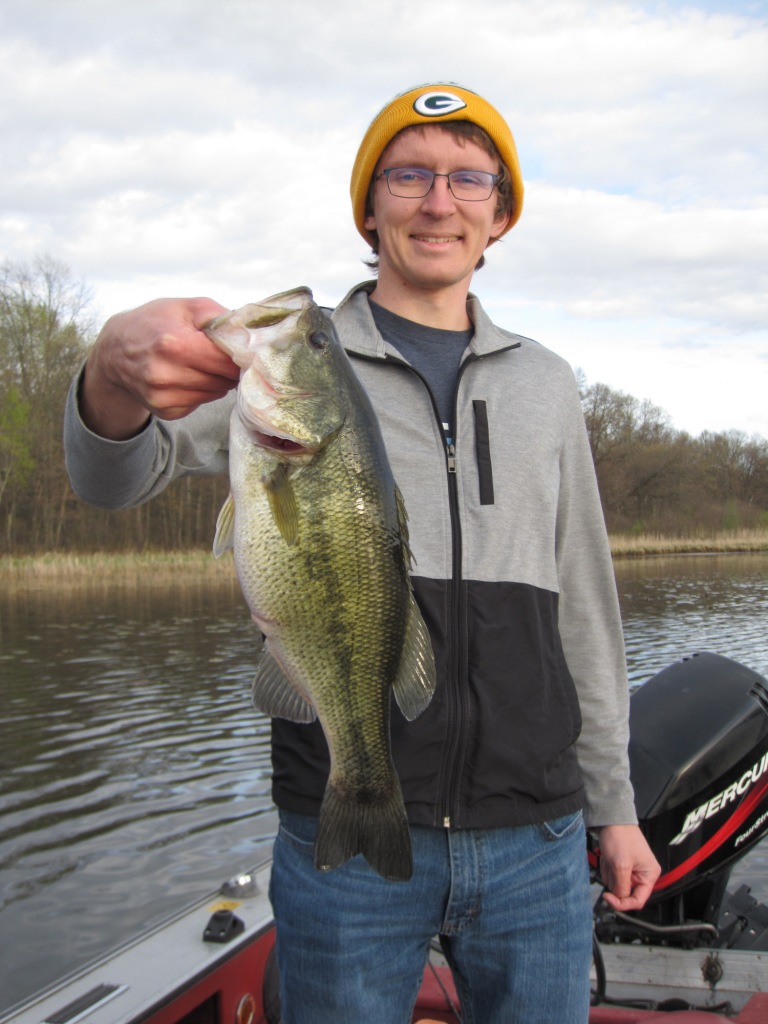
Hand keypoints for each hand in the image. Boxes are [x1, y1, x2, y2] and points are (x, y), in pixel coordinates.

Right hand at [80, 297, 238, 439]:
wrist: (115, 351)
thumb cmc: (155, 323)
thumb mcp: (186, 307)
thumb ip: (221, 318)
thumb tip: (251, 337)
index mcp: (175, 344)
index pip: (227, 360)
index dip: (240, 355)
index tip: (243, 350)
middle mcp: (166, 374)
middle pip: (224, 379)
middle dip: (229, 368)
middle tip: (222, 355)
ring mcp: (163, 396)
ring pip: (215, 394)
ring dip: (216, 380)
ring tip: (201, 363)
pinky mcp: (164, 411)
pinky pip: (199, 403)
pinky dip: (201, 391)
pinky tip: (187, 377)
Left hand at [596, 824, 660, 911]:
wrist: (611, 818)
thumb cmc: (620, 836)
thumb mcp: (620, 865)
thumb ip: (621, 886)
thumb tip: (619, 900)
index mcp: (649, 875)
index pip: (638, 901)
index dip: (622, 903)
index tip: (608, 898)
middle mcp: (643, 874)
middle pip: (625, 892)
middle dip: (614, 880)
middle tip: (611, 866)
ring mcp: (632, 869)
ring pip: (616, 883)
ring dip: (609, 872)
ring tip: (610, 858)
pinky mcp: (622, 864)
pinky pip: (611, 874)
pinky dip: (606, 867)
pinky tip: (608, 856)